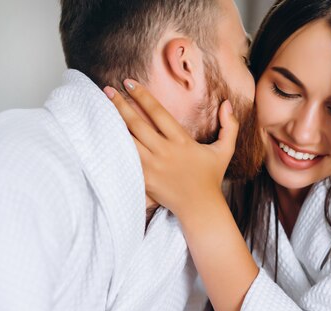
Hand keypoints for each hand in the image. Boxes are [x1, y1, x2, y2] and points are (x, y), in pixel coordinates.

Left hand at [104, 80, 238, 218]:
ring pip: (128, 141)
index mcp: (182, 142)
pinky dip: (115, 148)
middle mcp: (165, 152)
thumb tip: (227, 103)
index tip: (129, 83)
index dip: (143, 96)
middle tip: (107, 90)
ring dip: (114, 124)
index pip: (158, 113)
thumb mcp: (225, 151)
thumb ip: (229, 126)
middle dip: (121, 105)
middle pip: (138, 124)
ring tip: (101, 109)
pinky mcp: (145, 180)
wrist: (200, 207)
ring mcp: (153, 167)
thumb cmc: (211, 178)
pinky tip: (103, 136)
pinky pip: (126, 161)